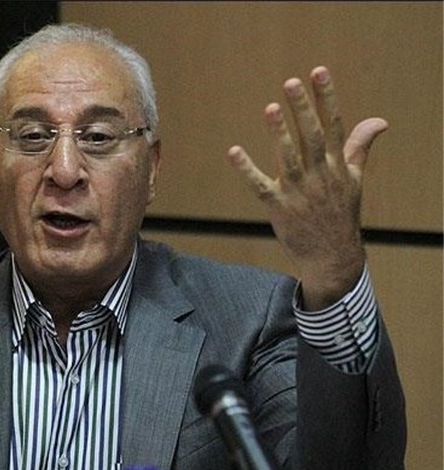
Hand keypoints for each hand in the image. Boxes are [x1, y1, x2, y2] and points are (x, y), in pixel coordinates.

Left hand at [227, 66, 387, 309]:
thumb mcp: (354, 179)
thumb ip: (359, 147)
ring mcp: (300, 192)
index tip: (318, 71)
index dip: (326, 97)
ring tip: (271, 107)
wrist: (332, 257)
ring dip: (280, 133)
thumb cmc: (341, 214)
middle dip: (303, 109)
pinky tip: (234, 152)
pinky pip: (261, 186)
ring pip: (289, 158)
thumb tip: (378, 120)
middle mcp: (320, 175)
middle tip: (291, 82)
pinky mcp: (280, 208)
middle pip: (311, 137)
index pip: (333, 124)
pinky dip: (247, 170)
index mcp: (337, 165)